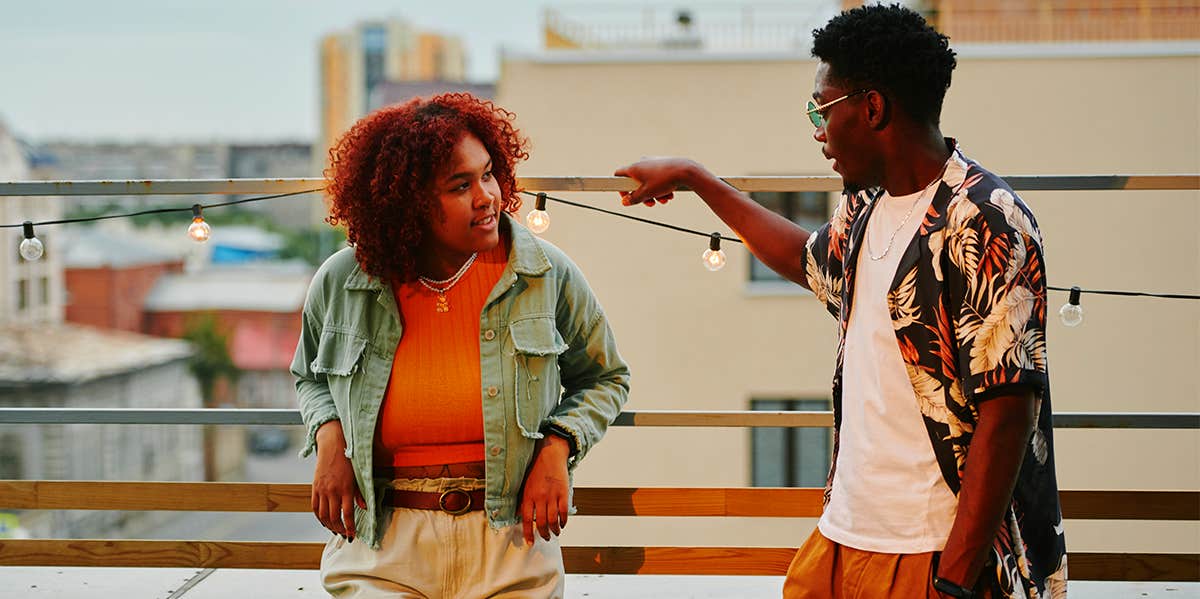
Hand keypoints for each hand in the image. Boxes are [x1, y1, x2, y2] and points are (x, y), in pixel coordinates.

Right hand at [311, 420, 365, 540]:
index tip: (353, 535)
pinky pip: (315, 507)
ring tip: (336, 530)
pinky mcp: (314, 488)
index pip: (347, 514)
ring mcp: (322, 490)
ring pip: (323, 515)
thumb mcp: (358, 476)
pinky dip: (319, 517)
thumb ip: (360, 493)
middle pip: (334, 517)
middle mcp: (332, 491)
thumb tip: (364, 508)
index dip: (350, 527)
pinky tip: (325, 522)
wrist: (333, 446)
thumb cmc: (348, 461)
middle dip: (340, 529)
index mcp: (345, 488)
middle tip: (345, 535)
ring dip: (329, 526)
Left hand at [519, 434, 570, 544]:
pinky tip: (562, 524)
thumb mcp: (525, 485)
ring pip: (553, 520)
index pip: (527, 520)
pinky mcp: (563, 493)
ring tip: (555, 533)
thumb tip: (518, 515)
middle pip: (541, 523)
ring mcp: (552, 495)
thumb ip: (523, 500)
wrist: (549, 454)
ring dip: (554, 530)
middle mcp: (540, 497)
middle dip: (543, 534)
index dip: (528, 533)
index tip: (530, 542)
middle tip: (545, 538)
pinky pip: (564, 512)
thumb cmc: (536, 469)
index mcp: (528, 496)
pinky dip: (563, 521)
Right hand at [614, 157, 699, 206]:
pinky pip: (657, 178)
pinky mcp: (662, 164)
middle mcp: (642, 163)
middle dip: (642, 194)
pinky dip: (661, 187)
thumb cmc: (665, 179)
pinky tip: (669, 193)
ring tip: (663, 199)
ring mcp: (652, 162)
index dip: (621, 188)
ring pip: (648, 181)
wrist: (685, 171)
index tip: (627, 196)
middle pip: (635, 181)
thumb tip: (626, 201)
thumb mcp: (646, 194)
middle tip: (649, 202)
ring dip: (654, 193)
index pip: (618, 175)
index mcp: (634, 167)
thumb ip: (634, 199)